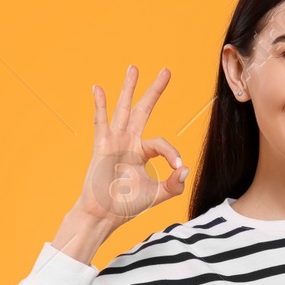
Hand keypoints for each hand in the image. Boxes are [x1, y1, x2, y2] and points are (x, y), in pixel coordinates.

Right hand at [74, 65, 187, 226]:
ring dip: (129, 89)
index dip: (172, 153)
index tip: (177, 167)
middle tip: (166, 71)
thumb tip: (185, 168)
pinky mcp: (102, 146)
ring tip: (134, 68)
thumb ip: (174, 184)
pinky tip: (98, 88)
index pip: (161, 144)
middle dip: (154, 91)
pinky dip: (100, 106)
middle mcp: (128, 142)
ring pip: (124, 110)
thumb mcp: (158, 195)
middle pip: (143, 110)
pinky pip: (102, 122)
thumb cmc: (126, 206)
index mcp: (141, 152)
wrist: (104, 216)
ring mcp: (115, 142)